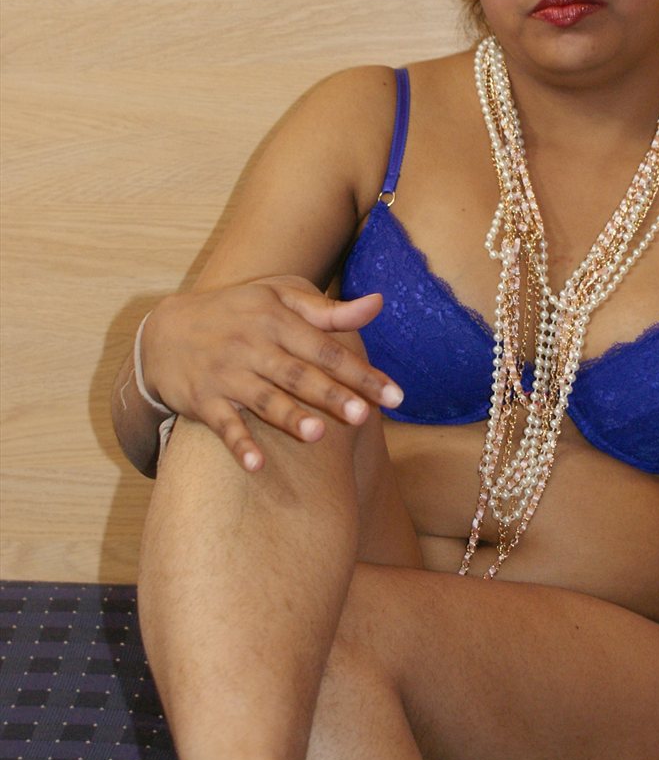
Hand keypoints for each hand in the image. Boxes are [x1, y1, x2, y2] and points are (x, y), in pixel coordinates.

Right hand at [140, 276, 402, 470]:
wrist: (163, 333)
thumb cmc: (236, 311)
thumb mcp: (277, 295)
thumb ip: (327, 308)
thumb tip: (379, 303)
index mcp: (275, 319)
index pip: (325, 348)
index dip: (360, 373)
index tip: (395, 396)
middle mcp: (252, 345)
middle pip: (298, 374)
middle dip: (331, 395)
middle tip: (362, 417)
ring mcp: (226, 374)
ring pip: (263, 399)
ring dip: (288, 417)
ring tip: (317, 435)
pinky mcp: (203, 400)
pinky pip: (222, 425)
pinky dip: (238, 444)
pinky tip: (256, 464)